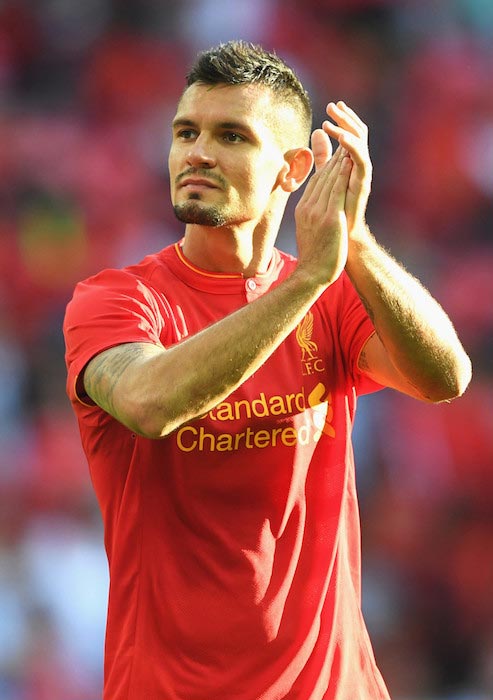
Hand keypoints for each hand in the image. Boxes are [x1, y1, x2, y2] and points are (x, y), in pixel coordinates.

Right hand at [294, 142, 352, 286]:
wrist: (312, 274)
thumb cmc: (314, 257)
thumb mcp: (311, 232)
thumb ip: (313, 214)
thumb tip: (314, 205)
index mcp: (303, 209)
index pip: (316, 181)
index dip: (327, 164)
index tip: (337, 149)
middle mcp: (308, 207)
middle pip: (322, 176)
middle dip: (333, 154)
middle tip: (343, 134)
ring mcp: (317, 212)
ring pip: (329, 179)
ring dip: (339, 157)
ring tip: (347, 140)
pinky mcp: (329, 218)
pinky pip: (336, 191)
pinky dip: (342, 173)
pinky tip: (349, 160)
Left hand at [321, 101, 372, 238]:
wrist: (342, 234)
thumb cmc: (335, 208)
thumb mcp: (325, 175)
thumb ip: (322, 156)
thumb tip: (316, 133)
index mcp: (350, 162)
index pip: (350, 133)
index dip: (343, 119)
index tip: (332, 106)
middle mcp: (358, 164)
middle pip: (357, 133)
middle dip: (345, 118)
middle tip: (333, 106)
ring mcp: (362, 172)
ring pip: (359, 142)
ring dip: (346, 127)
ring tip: (331, 118)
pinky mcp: (363, 181)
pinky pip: (360, 159)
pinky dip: (351, 146)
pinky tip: (340, 137)